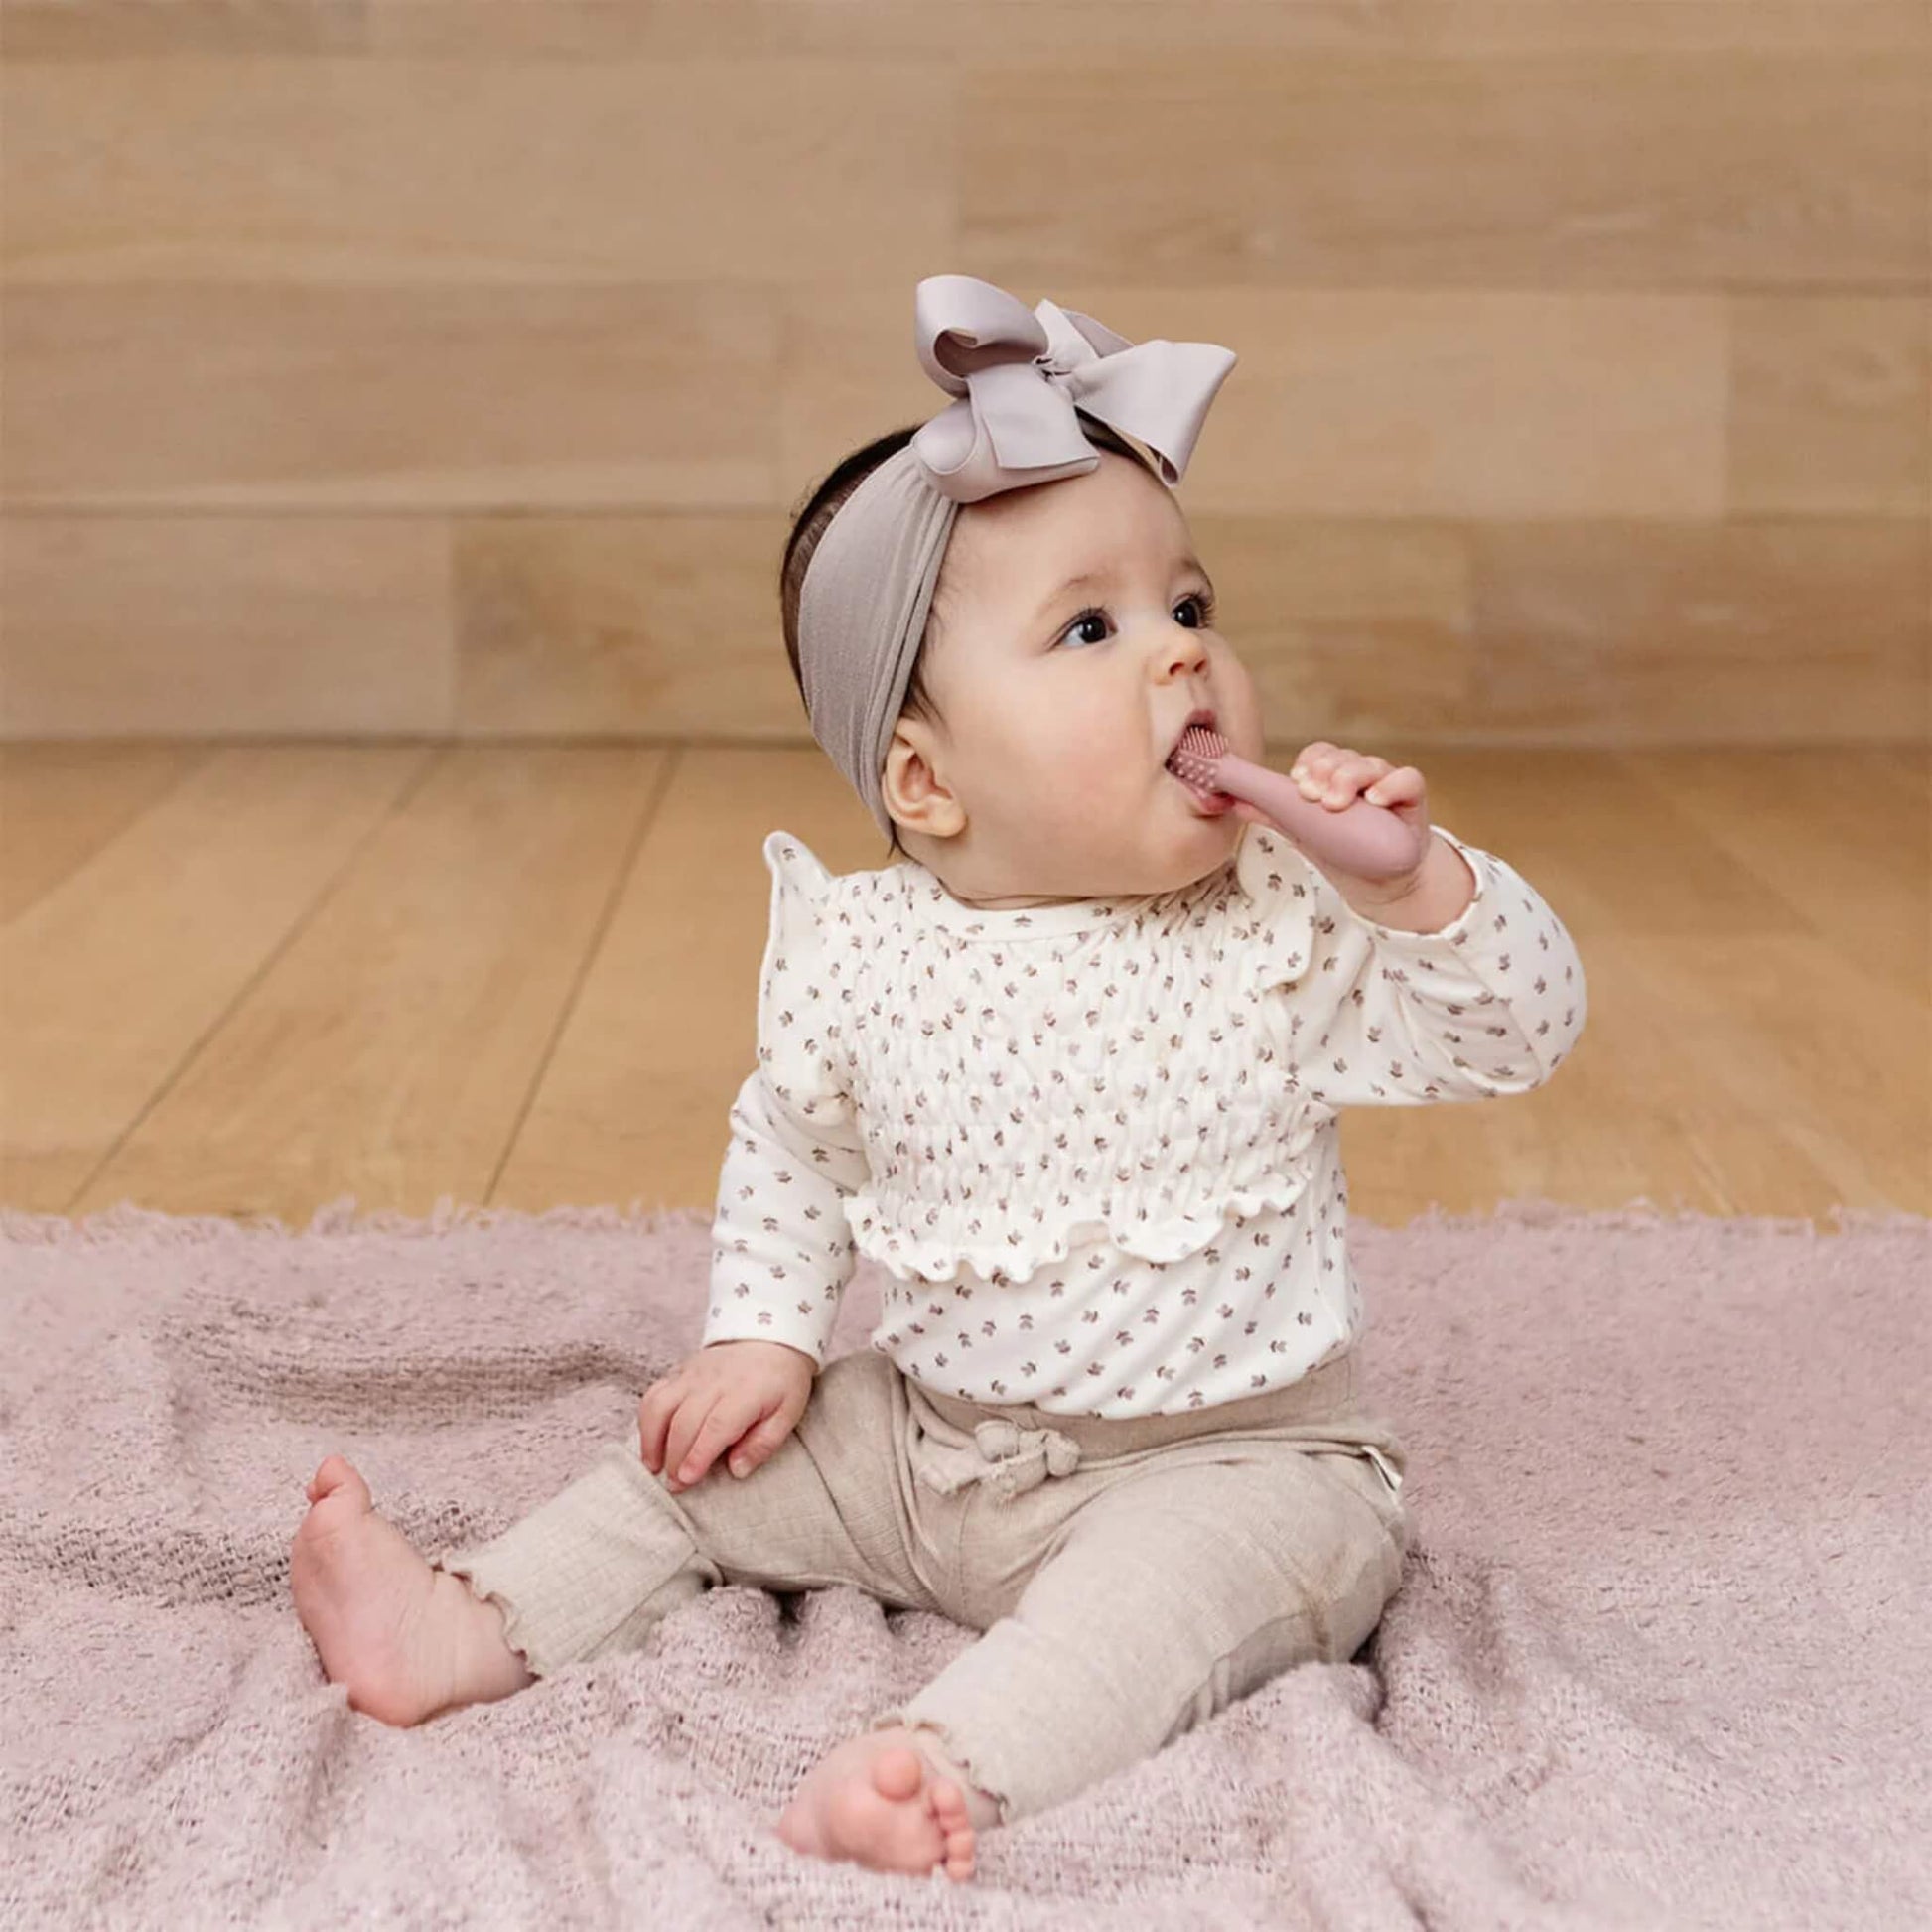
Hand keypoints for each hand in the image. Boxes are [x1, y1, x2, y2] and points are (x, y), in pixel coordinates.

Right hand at [638, 1339, 815, 1492]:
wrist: (770, 1338)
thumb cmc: (781, 1382)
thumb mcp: (788, 1414)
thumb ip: (764, 1444)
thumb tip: (736, 1470)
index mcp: (745, 1392)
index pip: (716, 1425)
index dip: (698, 1455)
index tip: (686, 1479)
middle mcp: (714, 1381)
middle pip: (684, 1422)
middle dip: (675, 1458)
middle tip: (675, 1486)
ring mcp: (693, 1374)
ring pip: (661, 1405)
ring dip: (652, 1439)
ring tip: (654, 1467)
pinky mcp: (680, 1371)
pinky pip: (654, 1393)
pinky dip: (646, 1419)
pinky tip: (650, 1441)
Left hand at [1230, 740, 1432, 897]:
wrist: (1380, 881)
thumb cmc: (1342, 849)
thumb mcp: (1303, 832)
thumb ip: (1272, 814)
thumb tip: (1232, 801)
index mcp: (1333, 777)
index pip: (1320, 755)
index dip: (1308, 762)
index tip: (1296, 781)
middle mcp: (1360, 775)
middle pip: (1343, 757)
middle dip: (1325, 772)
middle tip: (1312, 796)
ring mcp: (1387, 784)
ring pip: (1371, 764)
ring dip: (1350, 778)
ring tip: (1335, 803)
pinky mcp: (1412, 799)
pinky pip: (1408, 780)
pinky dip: (1391, 786)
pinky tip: (1375, 801)